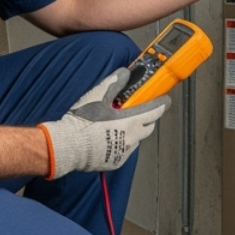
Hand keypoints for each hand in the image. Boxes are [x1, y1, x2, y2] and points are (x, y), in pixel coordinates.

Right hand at [39, 68, 169, 176]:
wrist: (67, 146)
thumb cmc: (83, 122)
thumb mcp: (97, 96)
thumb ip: (113, 83)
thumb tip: (124, 73)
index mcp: (131, 122)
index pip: (154, 112)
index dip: (161, 105)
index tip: (166, 100)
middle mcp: (131, 139)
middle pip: (148, 127)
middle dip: (147, 119)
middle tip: (139, 112)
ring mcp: (124, 152)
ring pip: (136, 140)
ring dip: (133, 133)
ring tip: (119, 125)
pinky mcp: (115, 162)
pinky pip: (125, 151)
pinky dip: (122, 144)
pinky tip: (109, 139)